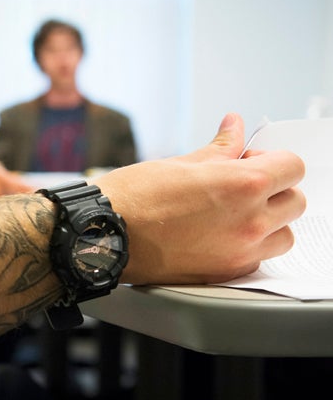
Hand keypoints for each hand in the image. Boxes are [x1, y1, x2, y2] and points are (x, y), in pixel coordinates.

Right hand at [95, 113, 305, 284]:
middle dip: (276, 190)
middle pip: (295, 202)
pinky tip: (221, 235)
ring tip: (236, 214)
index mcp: (242, 185)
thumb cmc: (133, 198)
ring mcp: (239, 252)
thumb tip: (234, 127)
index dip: (274, 161)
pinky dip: (250, 246)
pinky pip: (258, 259)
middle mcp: (249, 222)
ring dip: (270, 222)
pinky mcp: (224, 273)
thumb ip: (219, 148)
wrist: (104, 234)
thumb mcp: (180, 163)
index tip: (254, 162)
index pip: (293, 167)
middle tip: (244, 187)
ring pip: (284, 235)